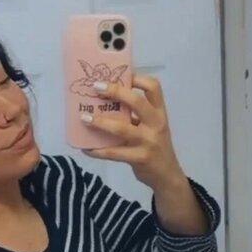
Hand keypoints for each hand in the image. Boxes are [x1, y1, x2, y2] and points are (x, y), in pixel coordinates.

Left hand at [80, 73, 184, 188]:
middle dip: (115, 91)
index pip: (154, 88)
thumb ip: (136, 116)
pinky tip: (86, 148)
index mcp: (159, 113)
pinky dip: (97, 150)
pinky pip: (114, 153)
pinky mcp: (140, 158)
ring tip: (84, 118)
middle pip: (137, 102)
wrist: (167, 175)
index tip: (120, 75)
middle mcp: (156, 124)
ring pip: (122, 128)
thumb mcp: (152, 127)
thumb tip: (106, 102)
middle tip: (96, 87)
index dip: (138, 78)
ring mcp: (148, 142)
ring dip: (100, 122)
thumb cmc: (155, 146)